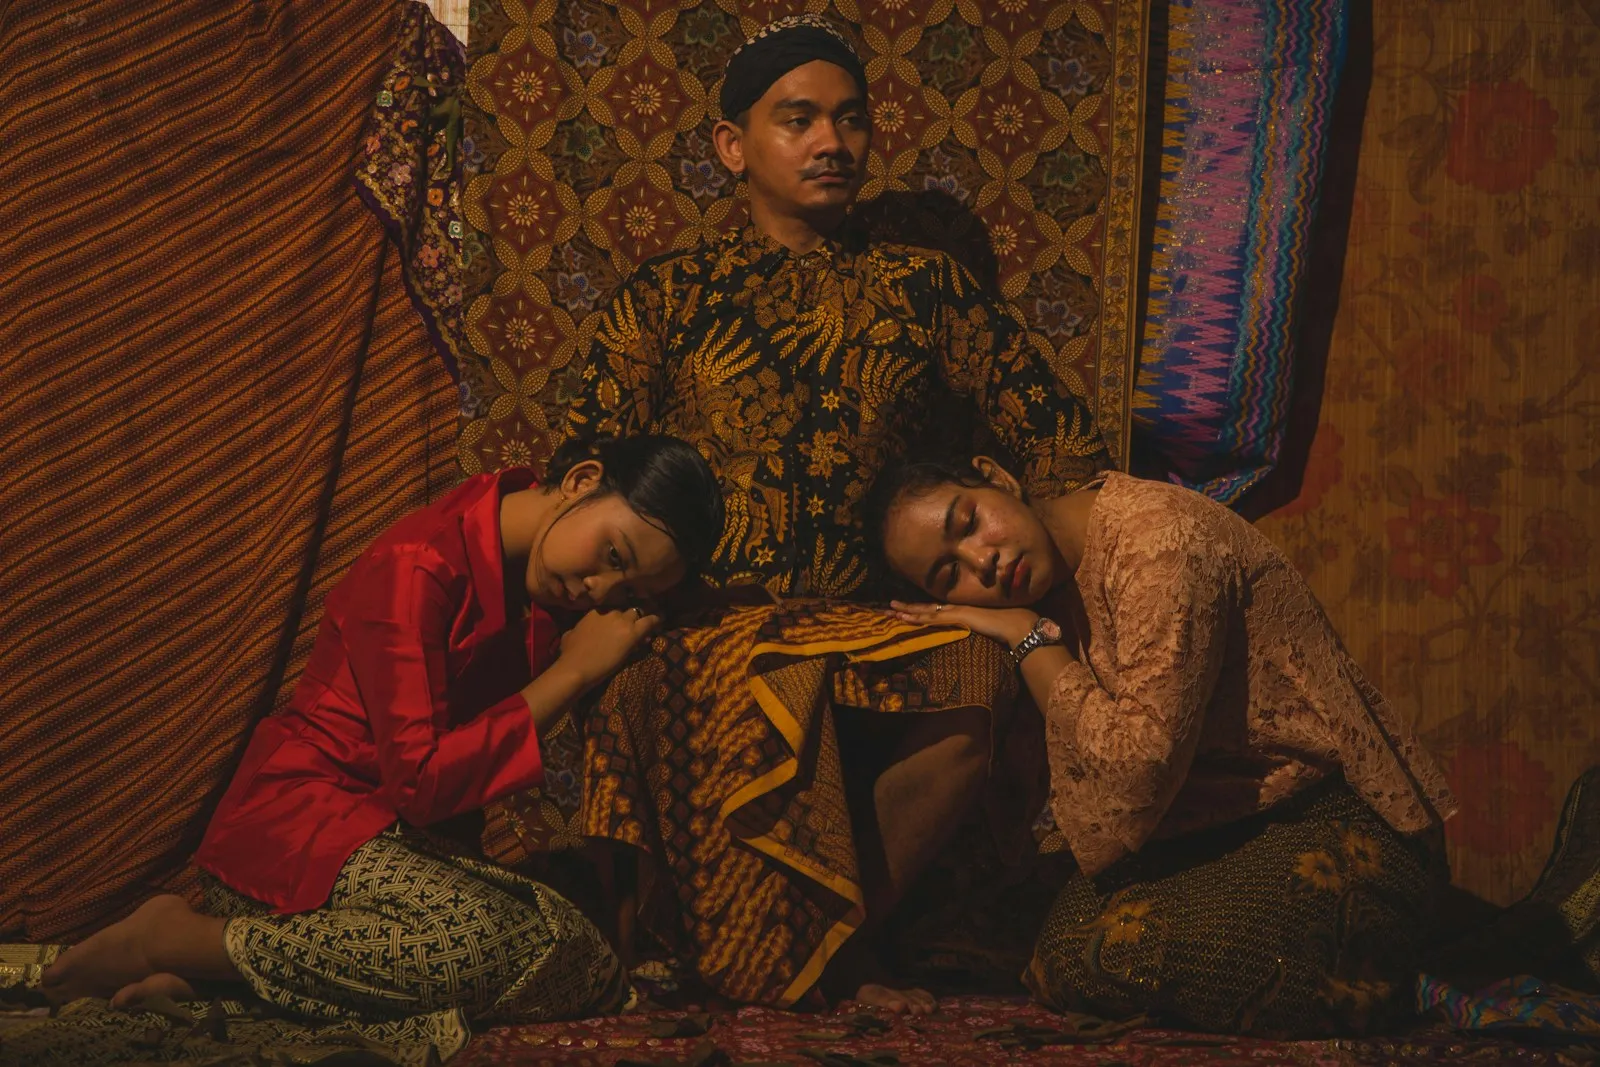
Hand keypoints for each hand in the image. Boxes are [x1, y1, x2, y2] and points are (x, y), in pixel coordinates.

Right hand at [555, 606, 660, 689]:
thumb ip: (576, 629)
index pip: (613, 606)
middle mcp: (610, 612)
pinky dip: (656, 620)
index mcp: (595, 611)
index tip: (622, 619)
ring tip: (654, 619)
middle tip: (639, 619)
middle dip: (633, 614)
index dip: (619, 613)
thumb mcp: (569, 635)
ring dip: (645, 616)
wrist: (576, 667)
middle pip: (627, 608)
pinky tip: (661, 621)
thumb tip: (574, 632)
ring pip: (640, 612)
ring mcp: (622, 621)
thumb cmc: (569, 654)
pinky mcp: (632, 633)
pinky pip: (650, 622)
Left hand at [889, 601, 1038, 649]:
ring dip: (907, 611)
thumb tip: (975, 632)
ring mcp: (956, 611)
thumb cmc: (1006, 626)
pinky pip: (933, 617)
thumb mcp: (986, 628)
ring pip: (926, 611)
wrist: (1017, 623)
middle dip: (907, 607)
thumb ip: (977, 628)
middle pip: (926, 608)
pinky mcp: (958, 616)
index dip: (919, 609)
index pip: (935, 609)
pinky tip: (906, 617)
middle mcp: (956, 607)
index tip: (905, 609)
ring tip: (890, 610)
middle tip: (888, 607)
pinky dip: (918, 617)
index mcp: (961, 610)